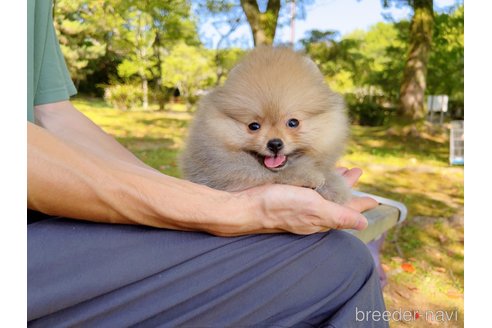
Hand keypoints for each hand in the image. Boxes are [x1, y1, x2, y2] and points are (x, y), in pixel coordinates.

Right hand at [234, 167, 376, 234]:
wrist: (247, 207)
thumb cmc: (279, 206)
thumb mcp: (313, 208)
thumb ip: (339, 216)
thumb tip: (364, 224)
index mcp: (322, 216)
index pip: (348, 210)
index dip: (361, 203)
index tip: (374, 199)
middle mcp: (312, 213)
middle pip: (336, 199)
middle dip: (347, 186)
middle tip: (355, 171)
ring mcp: (300, 206)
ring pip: (322, 194)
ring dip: (333, 182)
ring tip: (340, 169)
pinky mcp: (288, 198)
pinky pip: (309, 191)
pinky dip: (317, 181)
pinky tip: (313, 175)